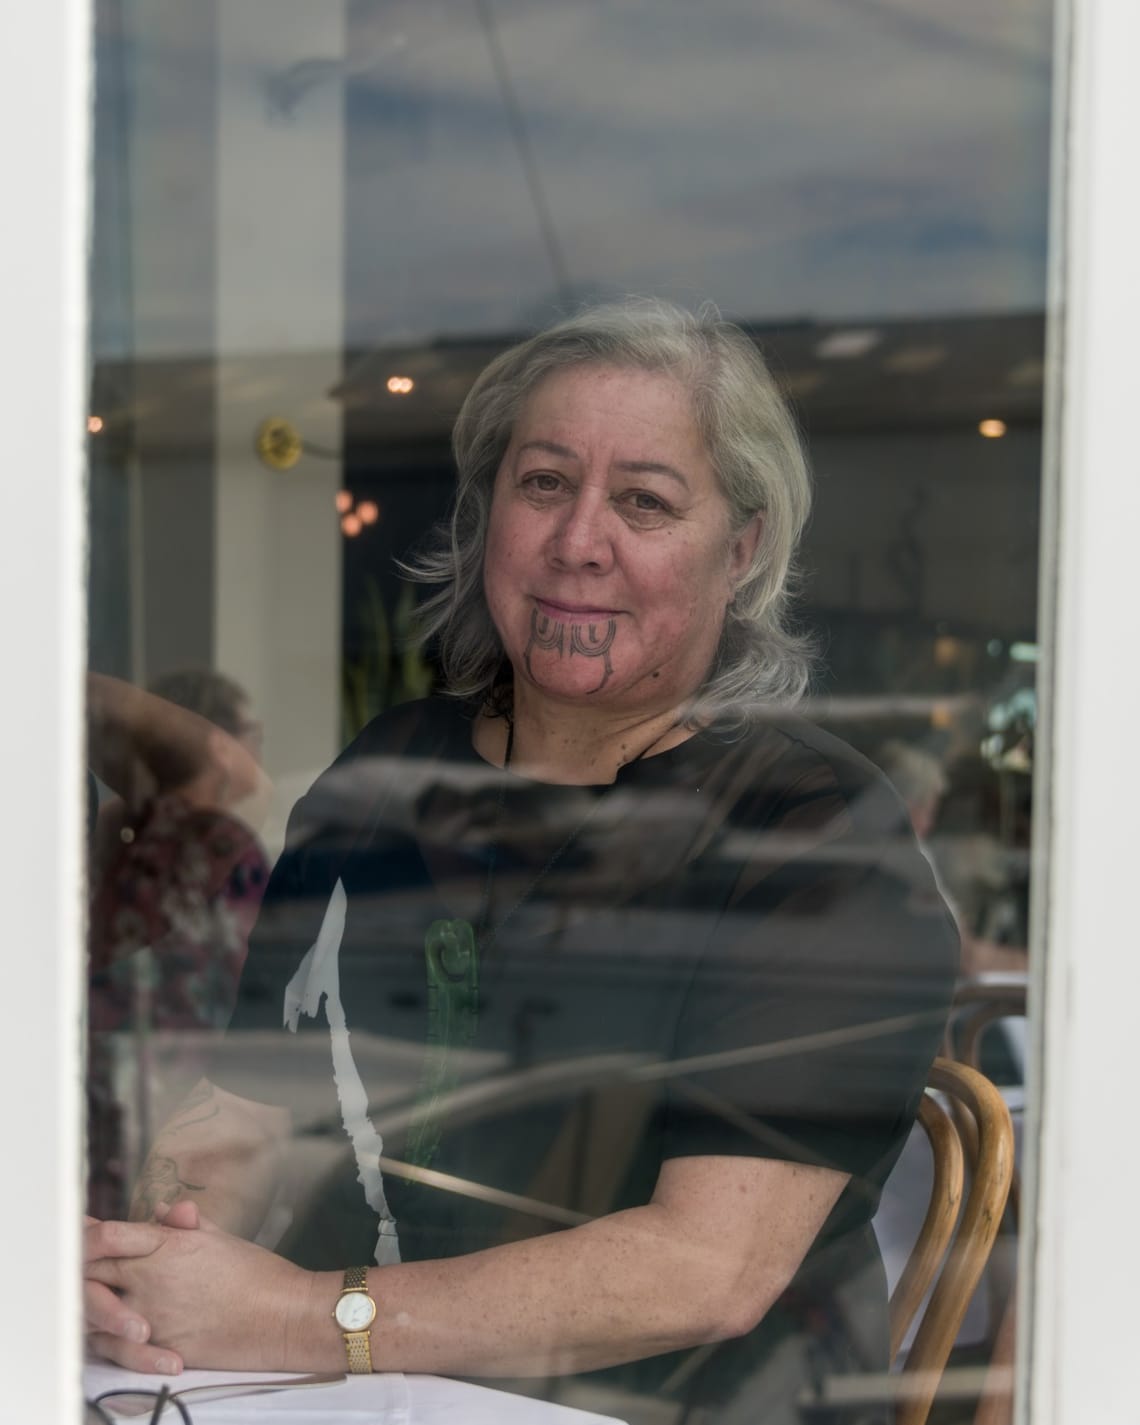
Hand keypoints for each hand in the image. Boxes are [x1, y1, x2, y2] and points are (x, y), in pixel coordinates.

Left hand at [86, 1209, 312, 1371]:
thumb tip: (163, 1211)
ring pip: (92, 1310)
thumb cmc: (257, 1274)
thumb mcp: (221, 1238)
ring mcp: (150, 1315)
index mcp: (168, 1245)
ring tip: (80, 1297)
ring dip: (84, 1302)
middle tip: (68, 1261)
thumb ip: (184, 1225)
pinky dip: (100, 1336)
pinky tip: (101, 1331)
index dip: (87, 1232)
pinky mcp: (156, 1348)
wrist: (280, 1317)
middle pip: (91, 1270)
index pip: (108, 1235)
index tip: (78, 1229)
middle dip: (76, 1265)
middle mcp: (151, 1278)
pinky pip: (110, 1346)